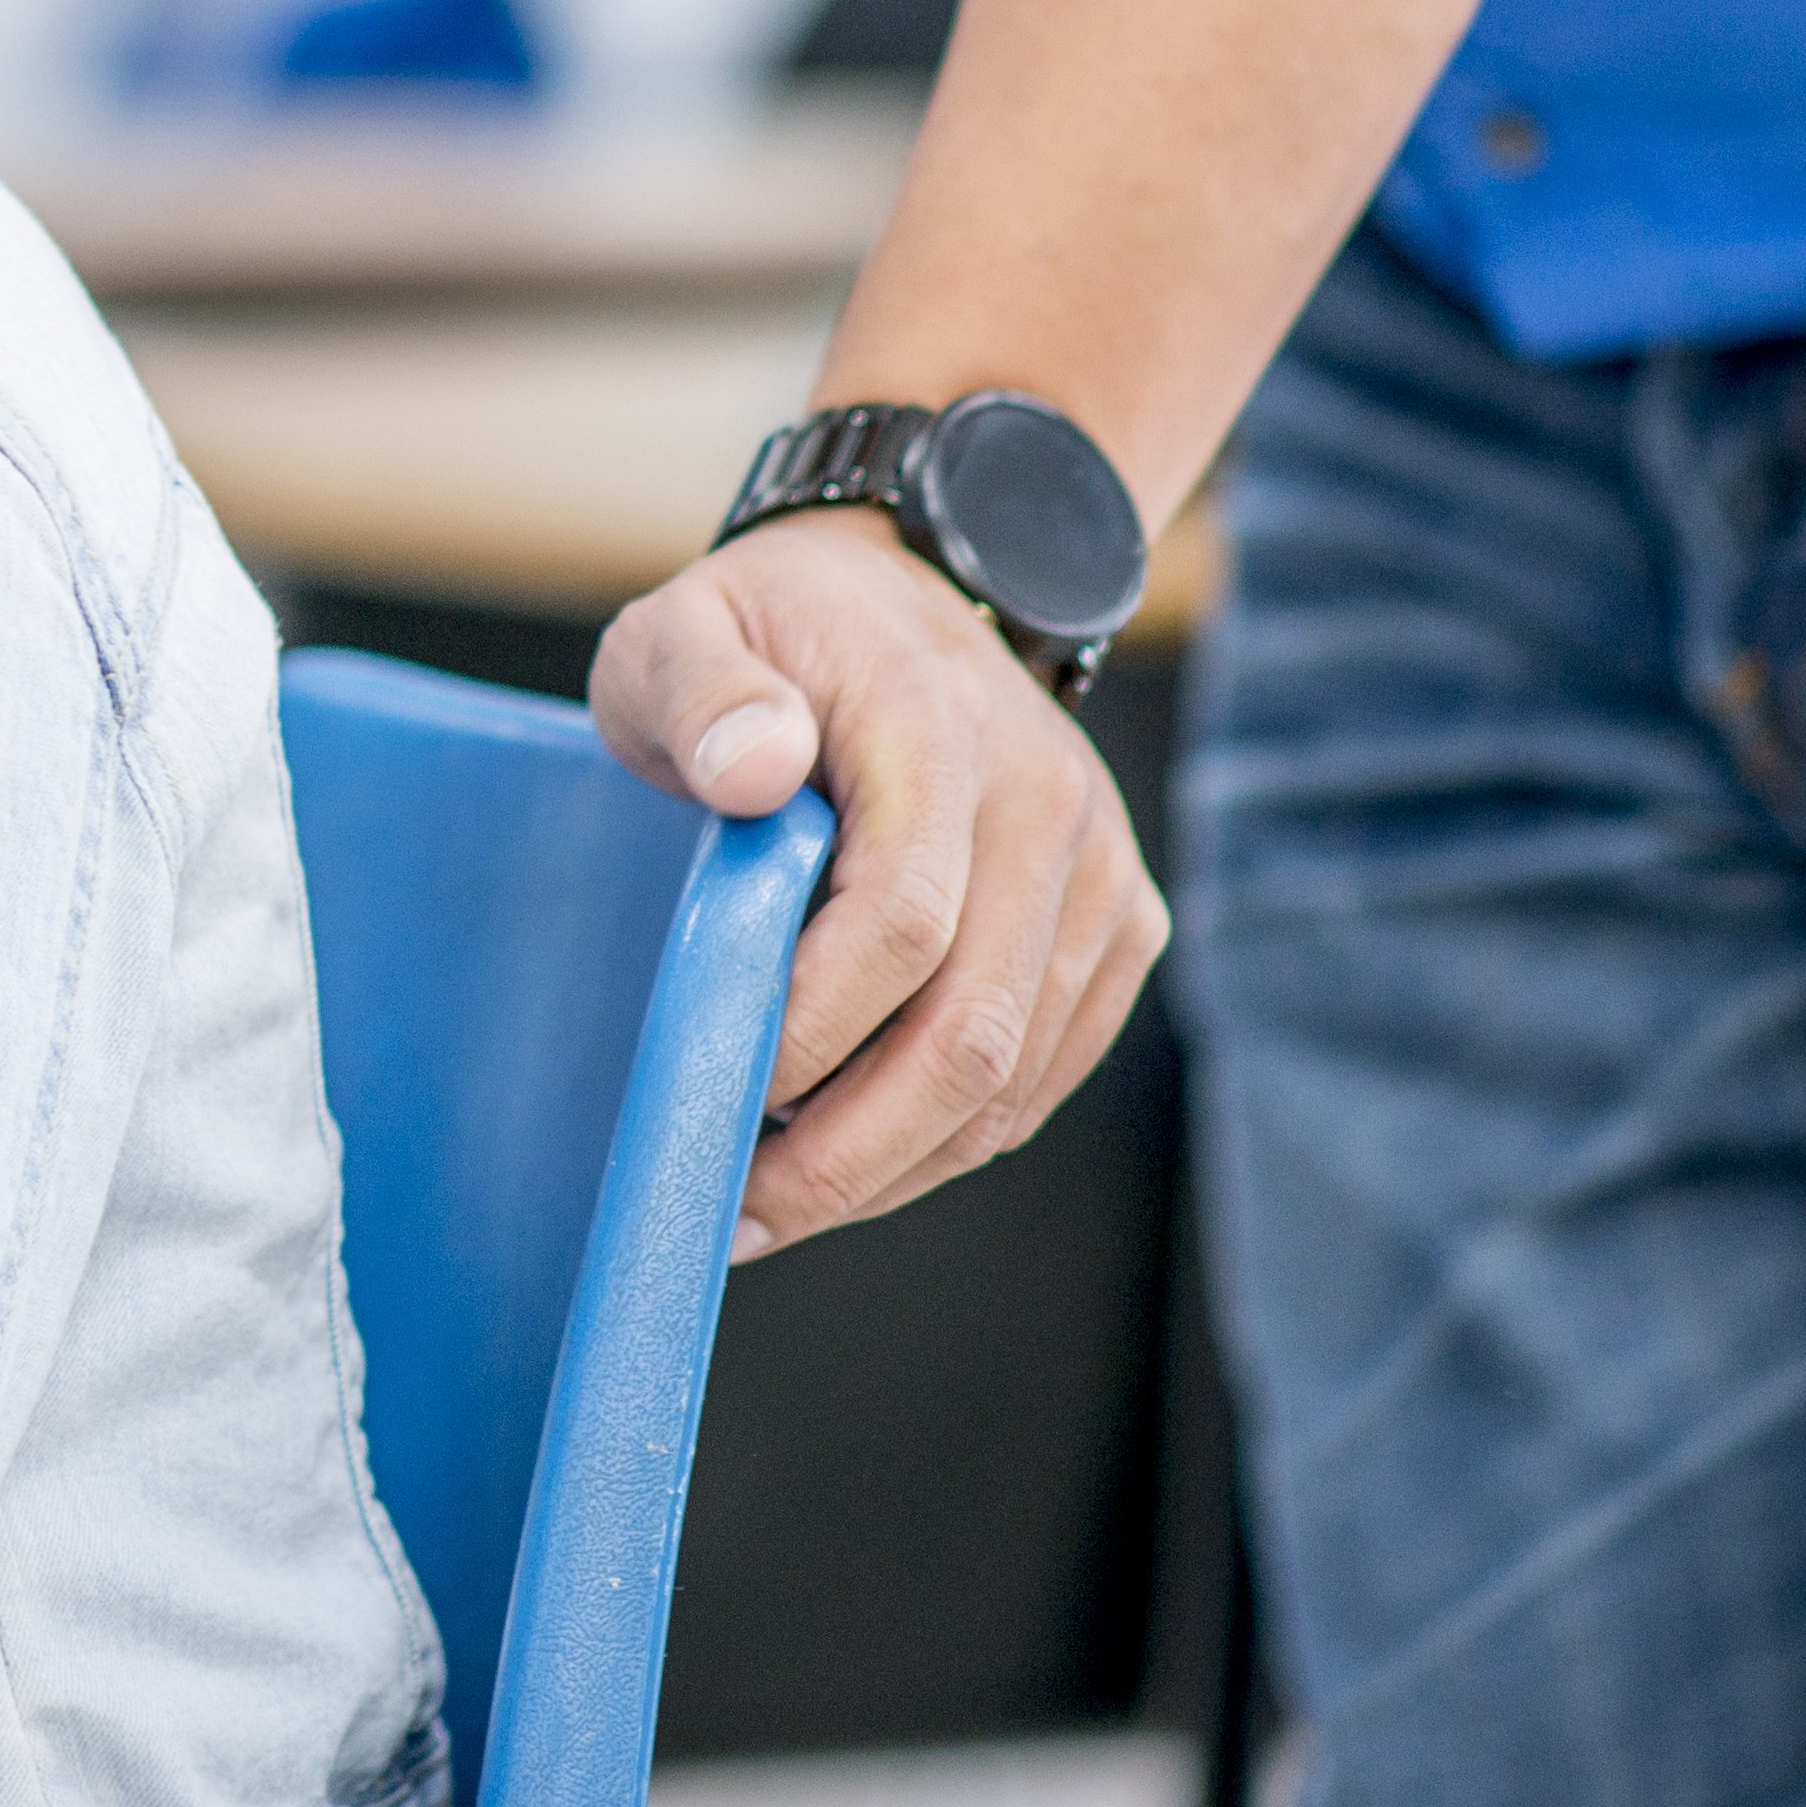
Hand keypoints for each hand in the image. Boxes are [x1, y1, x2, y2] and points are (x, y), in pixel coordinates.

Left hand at [587, 509, 1165, 1255]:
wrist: (912, 594)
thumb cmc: (776, 630)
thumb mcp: (685, 625)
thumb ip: (698, 689)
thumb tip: (749, 768)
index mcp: (940, 728)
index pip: (901, 921)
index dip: (810, 1033)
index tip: (713, 1094)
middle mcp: (1049, 808)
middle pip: (970, 1034)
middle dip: (848, 1154)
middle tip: (737, 1212)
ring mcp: (1100, 877)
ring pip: (1012, 1082)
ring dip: (891, 1166)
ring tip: (776, 1197)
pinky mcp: (1120, 930)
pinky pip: (1040, 1077)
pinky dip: (947, 1141)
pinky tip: (855, 1157)